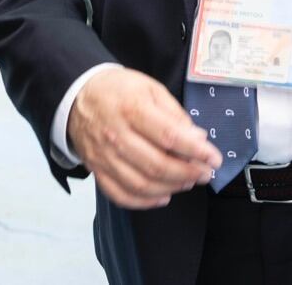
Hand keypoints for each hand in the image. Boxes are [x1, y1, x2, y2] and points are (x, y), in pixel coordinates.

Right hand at [68, 68, 220, 209]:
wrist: (78, 95)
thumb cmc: (119, 90)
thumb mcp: (150, 88)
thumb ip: (175, 114)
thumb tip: (198, 138)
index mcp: (132, 109)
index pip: (169, 136)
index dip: (196, 151)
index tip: (214, 158)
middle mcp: (116, 135)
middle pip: (156, 165)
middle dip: (188, 173)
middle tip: (205, 174)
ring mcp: (104, 156)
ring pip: (141, 184)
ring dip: (170, 188)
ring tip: (188, 182)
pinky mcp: (97, 169)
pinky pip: (120, 194)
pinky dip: (144, 202)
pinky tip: (163, 196)